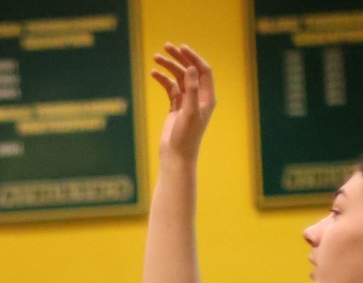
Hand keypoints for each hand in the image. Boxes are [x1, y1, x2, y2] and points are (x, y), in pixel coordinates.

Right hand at [151, 43, 215, 163]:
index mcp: (208, 97)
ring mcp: (187, 102)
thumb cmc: (186, 137)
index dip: (193, 58)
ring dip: (168, 67)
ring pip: (178, 78)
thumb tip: (190, 68)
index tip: (180, 48)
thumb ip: (192, 89)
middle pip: (190, 71)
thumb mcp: (190, 112)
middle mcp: (199, 97)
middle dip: (179, 58)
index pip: (203, 70)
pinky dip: (162, 80)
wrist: (176, 156)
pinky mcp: (176, 107)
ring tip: (156, 58)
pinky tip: (154, 73)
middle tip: (166, 47)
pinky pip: (170, 88)